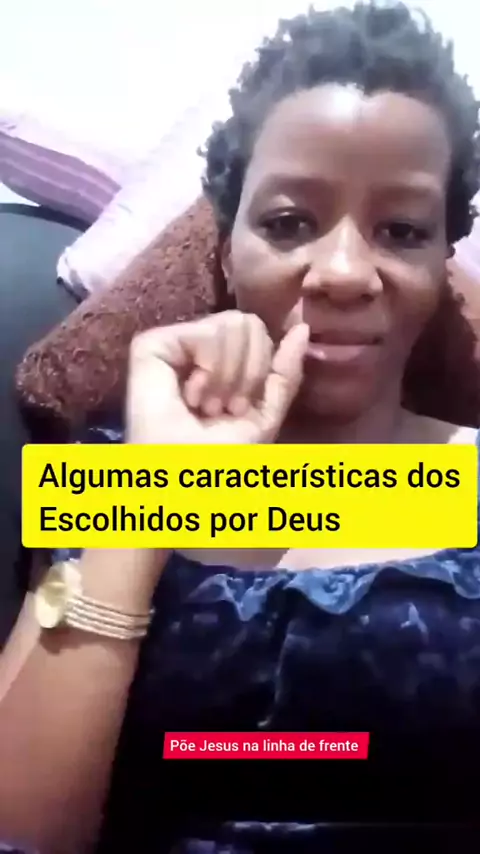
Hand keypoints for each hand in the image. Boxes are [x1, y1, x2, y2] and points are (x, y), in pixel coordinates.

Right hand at [126, 310, 308, 444]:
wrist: (187, 479)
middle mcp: (196, 350)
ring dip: (227, 377)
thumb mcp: (265, 414)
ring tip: (206, 406)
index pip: (258, 333)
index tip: (239, 410)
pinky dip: (211, 368)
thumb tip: (301, 328)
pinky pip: (208, 331)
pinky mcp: (151, 344)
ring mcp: (173, 345)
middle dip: (247, 373)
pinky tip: (191, 396)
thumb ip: (284, 372)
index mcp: (221, 363)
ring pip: (233, 322)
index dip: (260, 370)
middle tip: (223, 408)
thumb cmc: (221, 459)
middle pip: (248, 323)